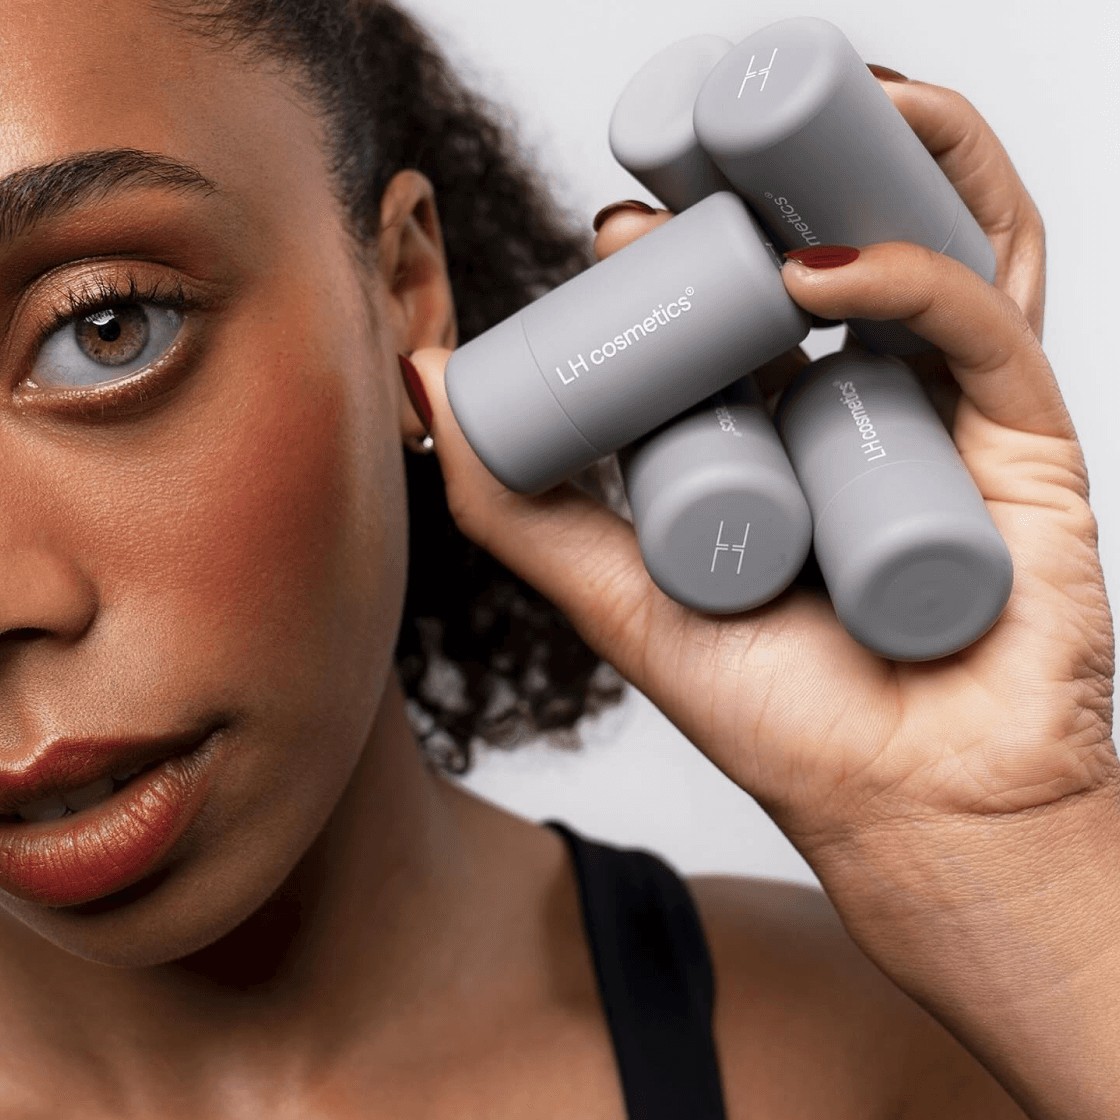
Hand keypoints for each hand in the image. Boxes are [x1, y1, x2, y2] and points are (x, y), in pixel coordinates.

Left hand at [408, 79, 1115, 853]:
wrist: (909, 807)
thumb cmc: (780, 719)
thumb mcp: (619, 597)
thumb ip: (518, 507)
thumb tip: (426, 387)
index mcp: (776, 436)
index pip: (731, 310)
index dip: (675, 257)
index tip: (611, 235)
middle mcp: (858, 409)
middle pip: (823, 261)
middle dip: (752, 204)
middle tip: (668, 196)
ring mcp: (944, 412)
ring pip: (923, 250)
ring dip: (863, 172)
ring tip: (771, 150)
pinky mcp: (1025, 431)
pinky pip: (984, 319)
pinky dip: (909, 276)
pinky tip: (821, 268)